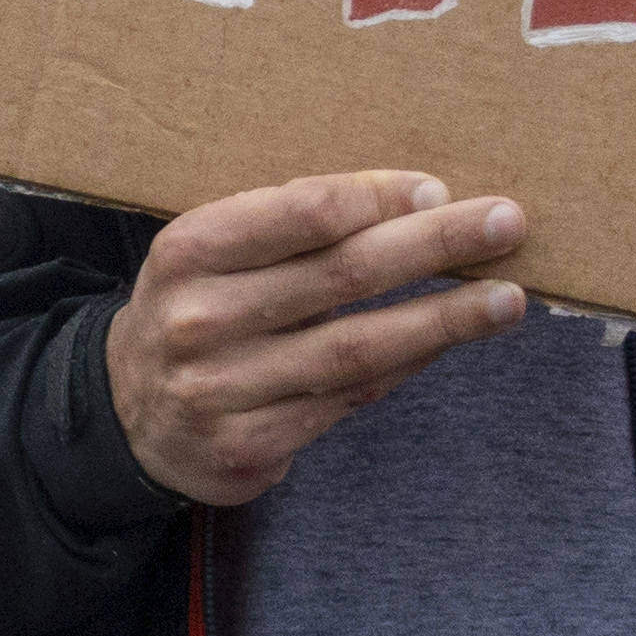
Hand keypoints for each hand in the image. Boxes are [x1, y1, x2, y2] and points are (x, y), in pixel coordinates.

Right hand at [104, 172, 530, 506]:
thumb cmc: (197, 308)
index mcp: (187, 251)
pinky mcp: (250, 444)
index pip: (301, 212)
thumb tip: (420, 202)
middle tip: (505, 223)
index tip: (438, 191)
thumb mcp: (212, 251)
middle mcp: (198, 319)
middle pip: (342, 274)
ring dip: (443, 319)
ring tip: (507, 298)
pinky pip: (350, 398)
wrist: (129, 412)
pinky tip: (447, 342)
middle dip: (434, 245)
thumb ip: (291, 225)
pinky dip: (408, 365)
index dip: (379, 198)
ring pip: (357, 347)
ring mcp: (222, 388)